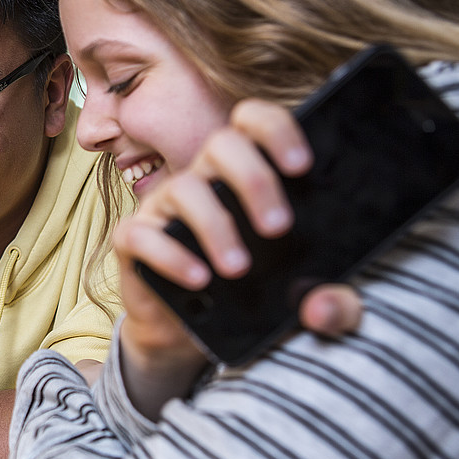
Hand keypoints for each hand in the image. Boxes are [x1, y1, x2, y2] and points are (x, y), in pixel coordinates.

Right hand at [115, 100, 361, 415]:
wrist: (183, 335)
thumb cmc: (243, 299)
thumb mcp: (297, 301)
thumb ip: (327, 306)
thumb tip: (325, 310)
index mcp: (239, 175)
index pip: (252, 122)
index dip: (275, 130)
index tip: (302, 166)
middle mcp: (200, 179)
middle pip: (221, 143)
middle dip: (254, 179)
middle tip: (278, 227)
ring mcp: (162, 206)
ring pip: (185, 188)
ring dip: (215, 226)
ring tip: (238, 269)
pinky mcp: (131, 240)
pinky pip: (142, 235)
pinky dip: (171, 256)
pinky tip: (199, 279)